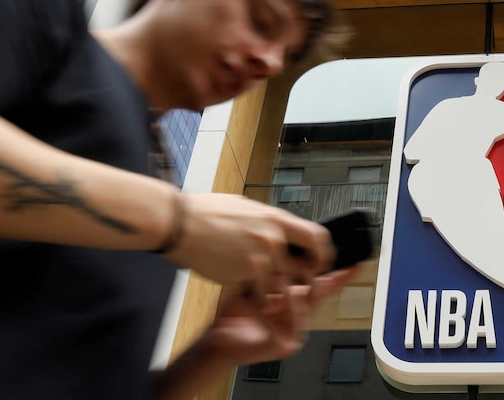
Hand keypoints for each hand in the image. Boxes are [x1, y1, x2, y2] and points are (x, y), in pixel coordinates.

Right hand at [164, 194, 333, 292]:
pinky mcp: (241, 277)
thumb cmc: (206, 211)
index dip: (324, 253)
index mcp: (276, 220)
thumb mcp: (245, 207)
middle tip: (301, 286)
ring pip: (280, 286)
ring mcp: (258, 260)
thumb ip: (267, 220)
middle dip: (307, 280)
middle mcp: (272, 240)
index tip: (323, 262)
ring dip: (274, 292)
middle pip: (306, 267)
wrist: (179, 223)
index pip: (317, 237)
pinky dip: (254, 298)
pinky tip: (244, 291)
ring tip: (260, 287)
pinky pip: (257, 295)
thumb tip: (280, 227)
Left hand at [199, 267, 358, 365]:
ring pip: (302, 304)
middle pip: (318, 291)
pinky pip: (289, 322)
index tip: (358, 262)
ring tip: (275, 268)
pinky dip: (277, 306)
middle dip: (313, 269)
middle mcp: (300, 315)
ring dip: (287, 284)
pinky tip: (265, 296)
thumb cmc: (235, 312)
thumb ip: (274, 267)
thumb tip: (283, 239)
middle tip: (309, 251)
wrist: (217, 339)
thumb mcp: (256, 283)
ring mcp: (295, 331)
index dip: (342, 273)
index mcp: (296, 300)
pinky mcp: (285, 344)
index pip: (324, 283)